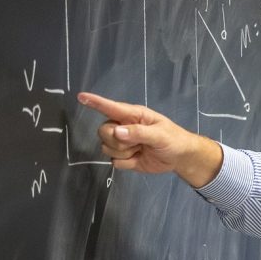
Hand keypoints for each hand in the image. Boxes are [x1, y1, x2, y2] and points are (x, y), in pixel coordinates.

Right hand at [78, 92, 222, 188]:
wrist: (179, 158)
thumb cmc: (173, 139)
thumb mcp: (160, 135)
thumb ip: (139, 132)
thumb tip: (117, 132)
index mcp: (133, 115)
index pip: (111, 107)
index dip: (95, 102)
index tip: (81, 96)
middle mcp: (124, 127)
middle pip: (103, 131)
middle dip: (116, 140)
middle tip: (136, 143)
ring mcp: (122, 143)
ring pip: (106, 147)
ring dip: (124, 152)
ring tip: (141, 149)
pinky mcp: (123, 157)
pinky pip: (115, 161)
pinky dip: (127, 163)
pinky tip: (140, 159)